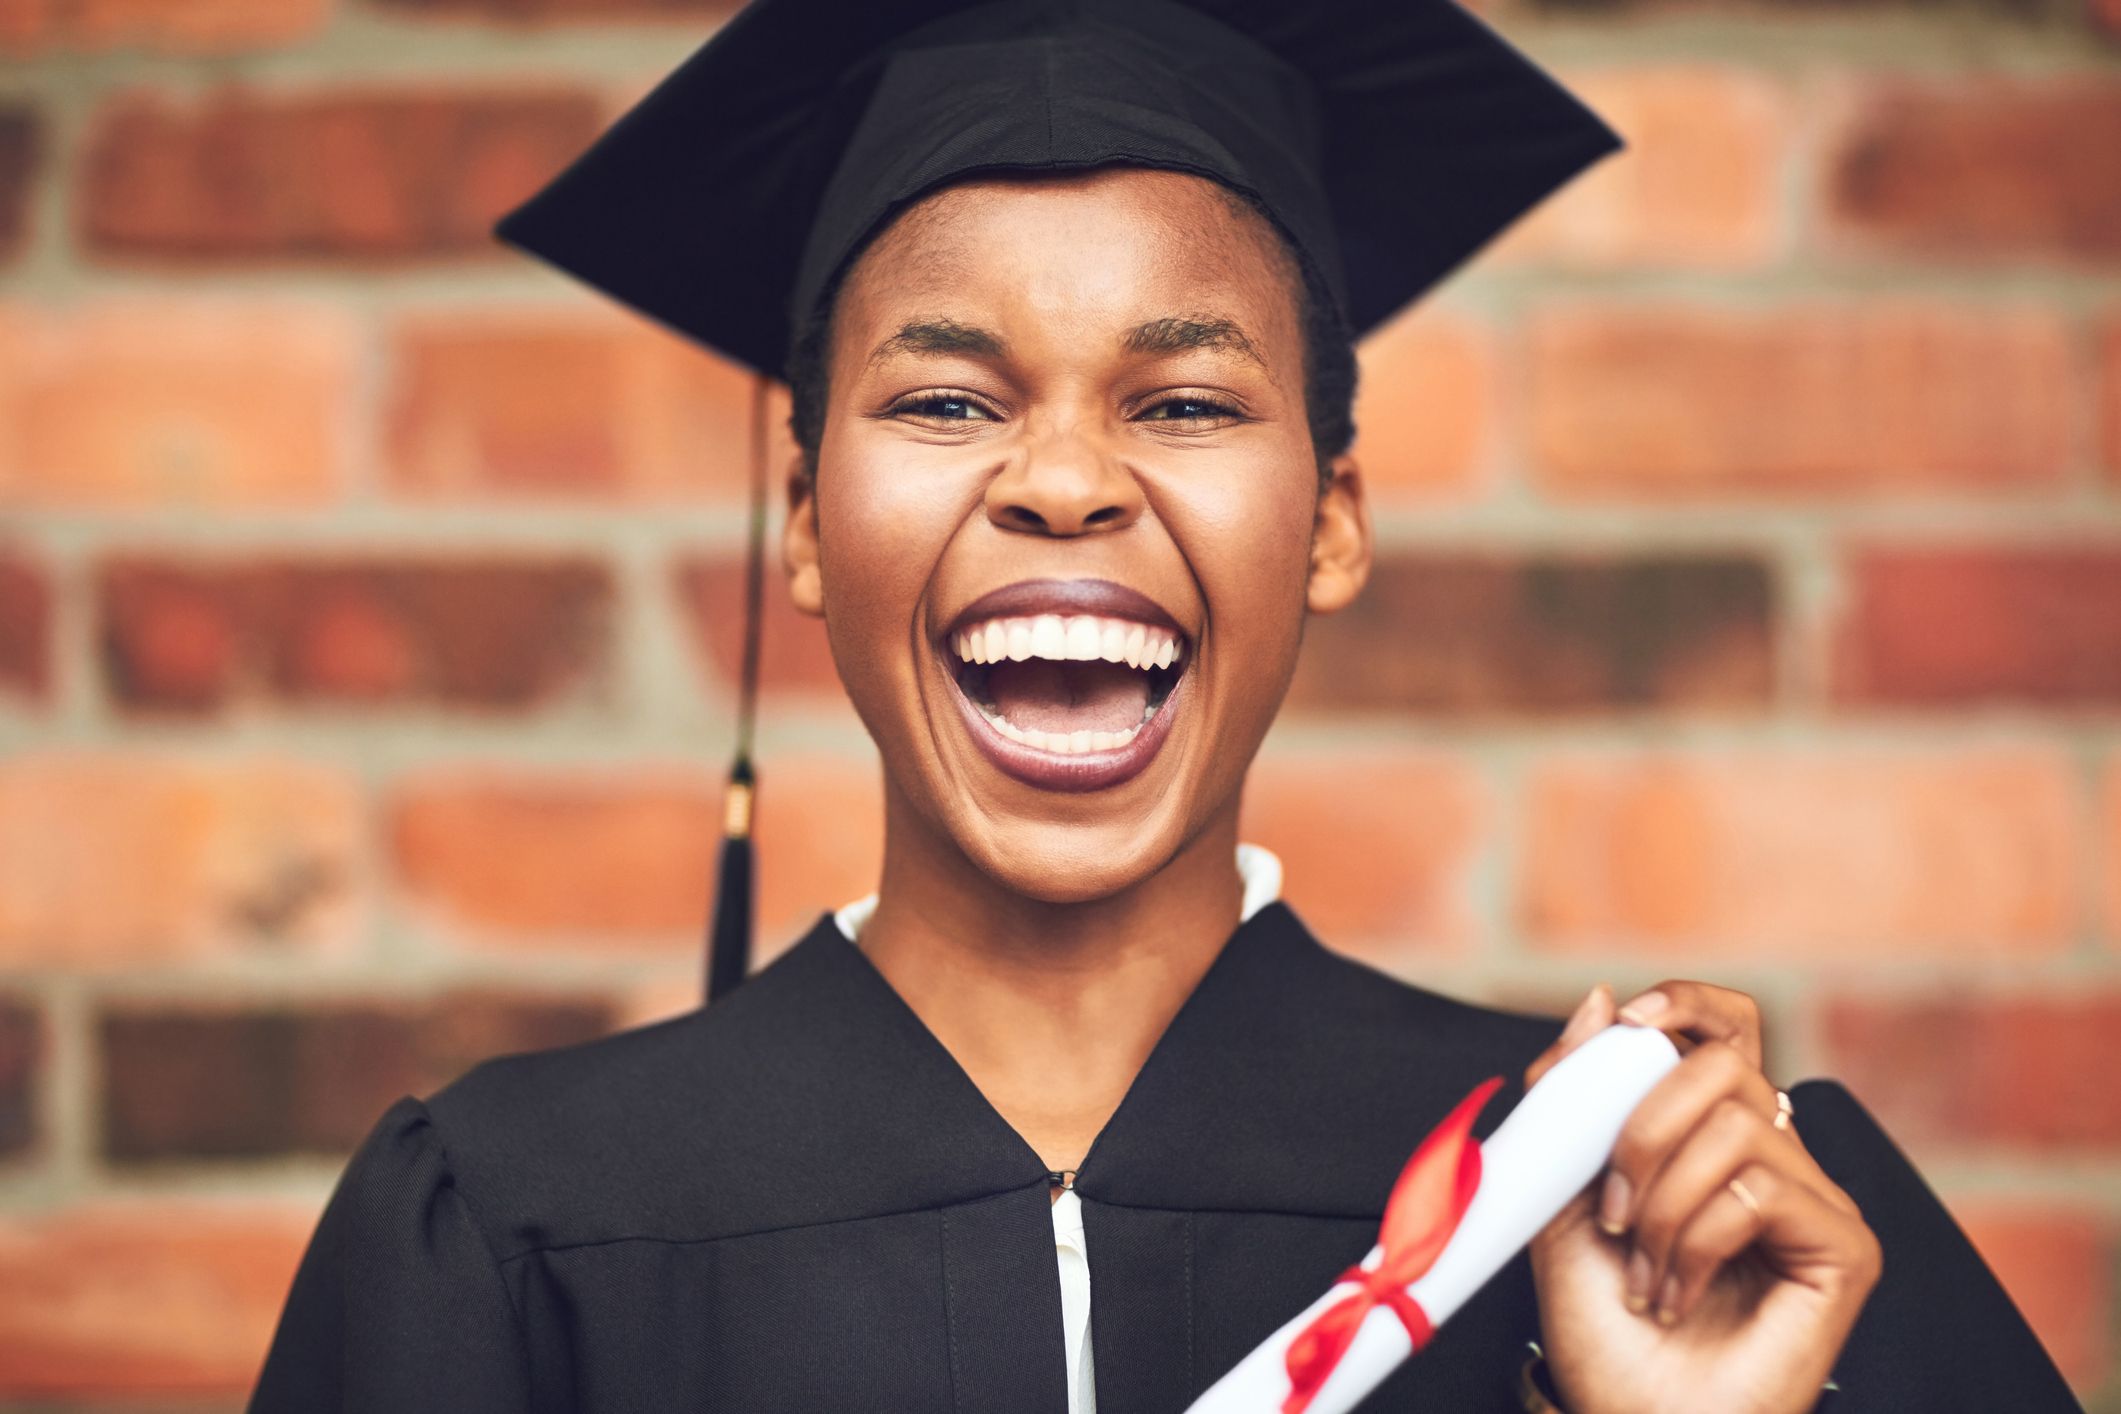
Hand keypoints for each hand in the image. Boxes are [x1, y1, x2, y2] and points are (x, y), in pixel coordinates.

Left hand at [1524, 982, 1881, 1413]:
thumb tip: (1603, 999)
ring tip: (1642, 1272)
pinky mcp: (1845, 1248)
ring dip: (1660, 1202)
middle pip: (1724, 1065)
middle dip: (1641, 1127)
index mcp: (1709, 1136)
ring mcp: (1816, 1202)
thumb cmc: (1603, 1327)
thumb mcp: (1561, 1195)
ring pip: (1735, 1125)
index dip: (1686, 1005)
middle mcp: (1772, 1158)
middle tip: (1610, 1211)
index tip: (1626, 1026)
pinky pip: (1760, 1190)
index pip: (1727, 1028)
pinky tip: (1678, 1294)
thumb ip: (1574, 1099)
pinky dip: (1695, 1241)